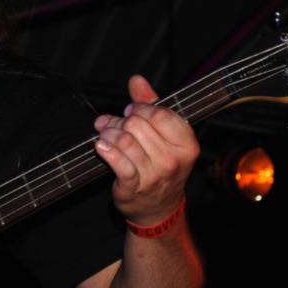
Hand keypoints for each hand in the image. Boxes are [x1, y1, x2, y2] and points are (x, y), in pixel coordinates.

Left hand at [93, 74, 199, 225]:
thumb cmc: (161, 165)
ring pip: (124, 140)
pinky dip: (105, 150)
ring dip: (109, 133)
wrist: (158, 207)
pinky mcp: (133, 186)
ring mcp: (154, 175)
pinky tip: (101, 146)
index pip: (160, 114)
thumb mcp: (164, 135)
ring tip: (106, 134)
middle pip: (137, 125)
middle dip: (120, 120)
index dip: (140, 108)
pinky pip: (116, 160)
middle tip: (115, 124)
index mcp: (186, 144)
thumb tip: (137, 80)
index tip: (131, 111)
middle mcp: (173, 160)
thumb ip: (151, 104)